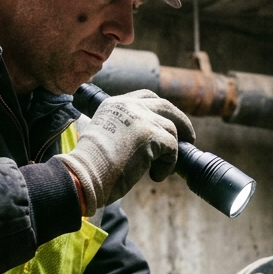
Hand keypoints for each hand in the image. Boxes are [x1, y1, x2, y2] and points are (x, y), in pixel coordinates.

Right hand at [58, 90, 195, 213]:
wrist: (84, 175)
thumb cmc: (90, 166)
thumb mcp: (104, 135)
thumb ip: (123, 128)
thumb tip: (148, 140)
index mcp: (115, 103)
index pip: (147, 97)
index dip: (161, 110)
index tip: (169, 123)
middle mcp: (128, 106)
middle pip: (166, 106)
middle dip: (181, 121)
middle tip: (188, 138)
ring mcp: (141, 118)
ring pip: (171, 130)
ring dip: (170, 152)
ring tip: (158, 169)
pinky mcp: (151, 135)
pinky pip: (172, 148)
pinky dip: (168, 165)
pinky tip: (155, 176)